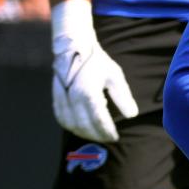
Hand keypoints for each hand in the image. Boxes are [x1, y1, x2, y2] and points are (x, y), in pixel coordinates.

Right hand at [51, 0, 137, 141]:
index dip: (107, 131)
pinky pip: (61, 118)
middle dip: (97, 135)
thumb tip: (132, 115)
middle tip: (108, 139)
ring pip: (71, 125)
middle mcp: (73, 98)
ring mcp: (62, 98)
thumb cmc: (98, 62)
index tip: (115, 137)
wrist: (74, 49)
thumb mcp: (115, 76)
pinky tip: (81, 128)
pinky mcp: (56, 97)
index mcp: (89, 93)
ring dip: (84, 133)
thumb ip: (123, 97)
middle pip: (84, 125)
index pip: (99, 120)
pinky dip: (71, 126)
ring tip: (97, 136)